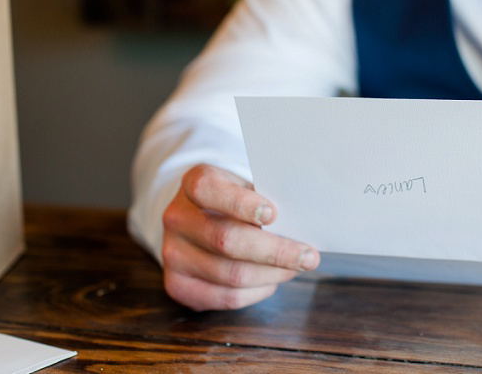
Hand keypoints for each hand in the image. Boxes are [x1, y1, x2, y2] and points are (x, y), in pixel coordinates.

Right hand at [161, 164, 319, 309]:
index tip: (273, 214)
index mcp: (193, 183)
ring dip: (272, 275)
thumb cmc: (236, 200)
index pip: (210, 190)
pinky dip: (257, 292)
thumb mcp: (246, 186)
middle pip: (227, 241)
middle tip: (308, 257)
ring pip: (231, 274)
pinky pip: (225, 297)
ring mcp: (173, 254)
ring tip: (295, 269)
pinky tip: (272, 281)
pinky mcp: (178, 285)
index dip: (241, 204)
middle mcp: (177, 218)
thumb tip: (300, 225)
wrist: (200, 217)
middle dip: (275, 251)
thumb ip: (264, 200)